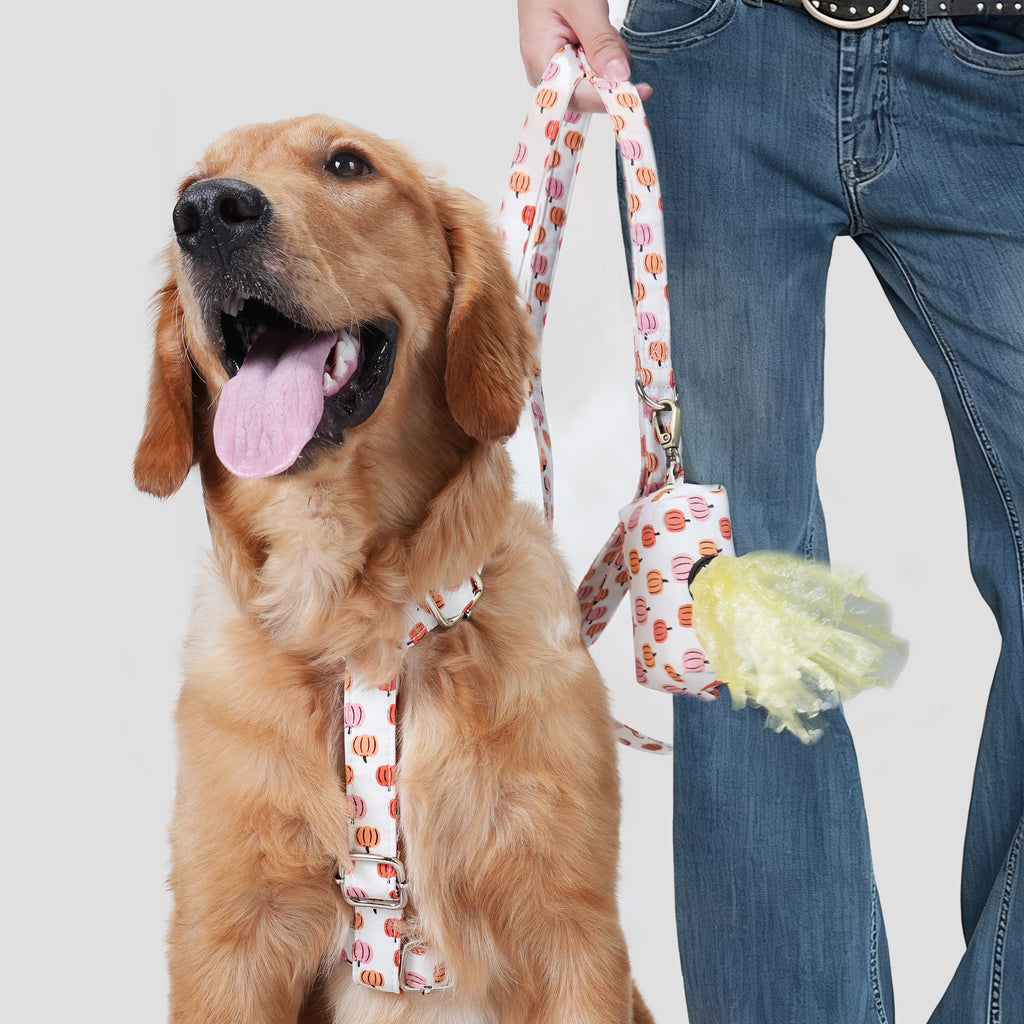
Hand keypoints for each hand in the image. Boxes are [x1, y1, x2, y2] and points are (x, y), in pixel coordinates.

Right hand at [517, 0, 652, 112]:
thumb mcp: (581, 6)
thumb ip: (600, 42)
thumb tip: (618, 76)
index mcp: (541, 63)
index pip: (579, 97)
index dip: (609, 97)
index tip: (640, 93)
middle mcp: (548, 75)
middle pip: (590, 93)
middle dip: (608, 68)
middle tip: (607, 34)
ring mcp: (559, 72)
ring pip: (597, 82)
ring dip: (608, 56)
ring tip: (597, 27)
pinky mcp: (569, 67)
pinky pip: (595, 71)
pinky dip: (604, 53)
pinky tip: (595, 33)